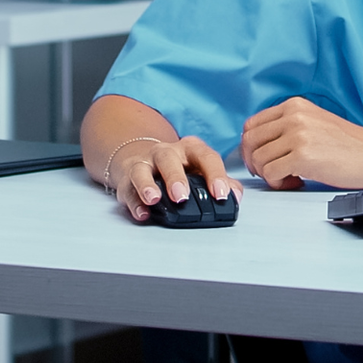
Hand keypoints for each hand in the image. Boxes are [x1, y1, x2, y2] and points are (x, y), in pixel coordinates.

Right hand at [109, 135, 241, 222]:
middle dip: (176, 178)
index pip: (206, 156)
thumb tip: (236, 196)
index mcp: (191, 150)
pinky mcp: (127, 178)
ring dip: (147, 185)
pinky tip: (142, 213)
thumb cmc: (182, 169)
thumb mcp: (203, 171)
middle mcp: (167, 153)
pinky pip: (128, 188)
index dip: (215, 175)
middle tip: (182, 198)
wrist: (146, 160)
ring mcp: (145, 163)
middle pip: (169, 159)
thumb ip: (223, 183)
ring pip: (142, 169)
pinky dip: (134, 201)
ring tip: (154, 200)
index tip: (221, 195)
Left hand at [242, 97, 362, 190]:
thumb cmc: (349, 144)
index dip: (251, 147)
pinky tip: (296, 182)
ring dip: (270, 175)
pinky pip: (271, 173)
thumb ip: (287, 126)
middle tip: (272, 173)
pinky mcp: (302, 156)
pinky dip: (279, 183)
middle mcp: (293, 115)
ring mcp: (297, 134)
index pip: (251, 124)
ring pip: (258, 160)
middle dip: (255, 162)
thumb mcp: (314, 122)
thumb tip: (258, 145)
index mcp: (294, 105)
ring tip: (290, 178)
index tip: (260, 159)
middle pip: (249, 142)